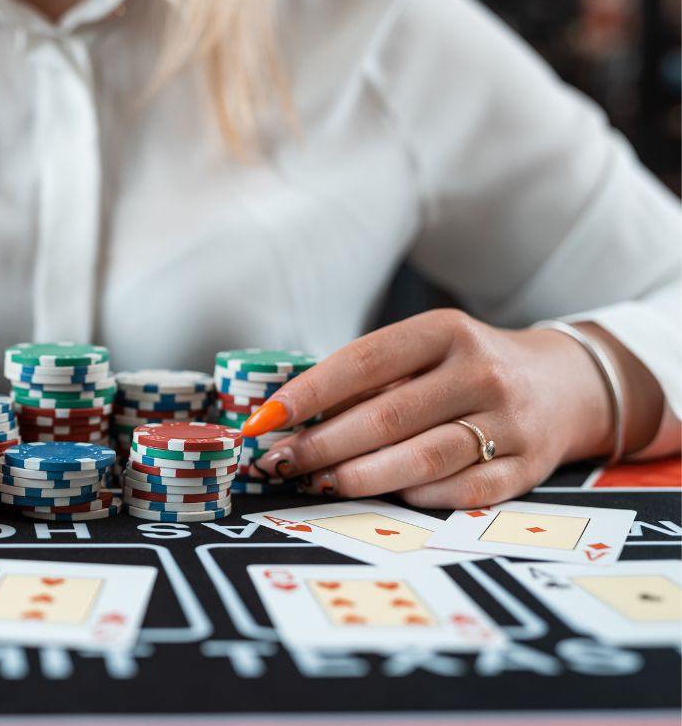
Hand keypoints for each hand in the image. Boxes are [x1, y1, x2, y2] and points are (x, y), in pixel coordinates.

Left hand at [240, 309, 629, 507]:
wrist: (564, 385)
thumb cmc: (463, 369)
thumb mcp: (422, 351)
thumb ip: (367, 379)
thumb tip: (287, 416)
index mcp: (445, 331)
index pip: (362, 361)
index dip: (308, 393)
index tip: (265, 419)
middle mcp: (480, 372)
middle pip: (386, 417)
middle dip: (322, 445)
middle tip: (279, 463)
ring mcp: (509, 422)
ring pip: (421, 458)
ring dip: (359, 476)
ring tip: (316, 483)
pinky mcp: (529, 468)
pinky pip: (461, 491)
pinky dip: (415, 496)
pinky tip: (383, 497)